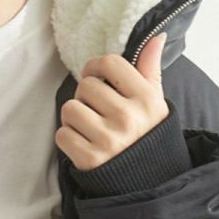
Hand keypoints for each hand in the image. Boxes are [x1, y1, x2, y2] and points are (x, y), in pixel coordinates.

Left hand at [55, 32, 168, 171]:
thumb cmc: (146, 136)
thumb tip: (156, 37)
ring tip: (88, 126)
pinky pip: (62, 134)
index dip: (95, 67)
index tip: (95, 76)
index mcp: (146, 99)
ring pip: (70, 108)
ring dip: (73, 117)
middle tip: (96, 110)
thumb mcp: (155, 104)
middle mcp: (128, 118)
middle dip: (85, 96)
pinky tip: (83, 143)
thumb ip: (150, 70)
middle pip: (86, 85)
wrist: (146, 181)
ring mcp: (108, 139)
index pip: (110, 63)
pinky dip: (68, 138)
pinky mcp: (90, 159)